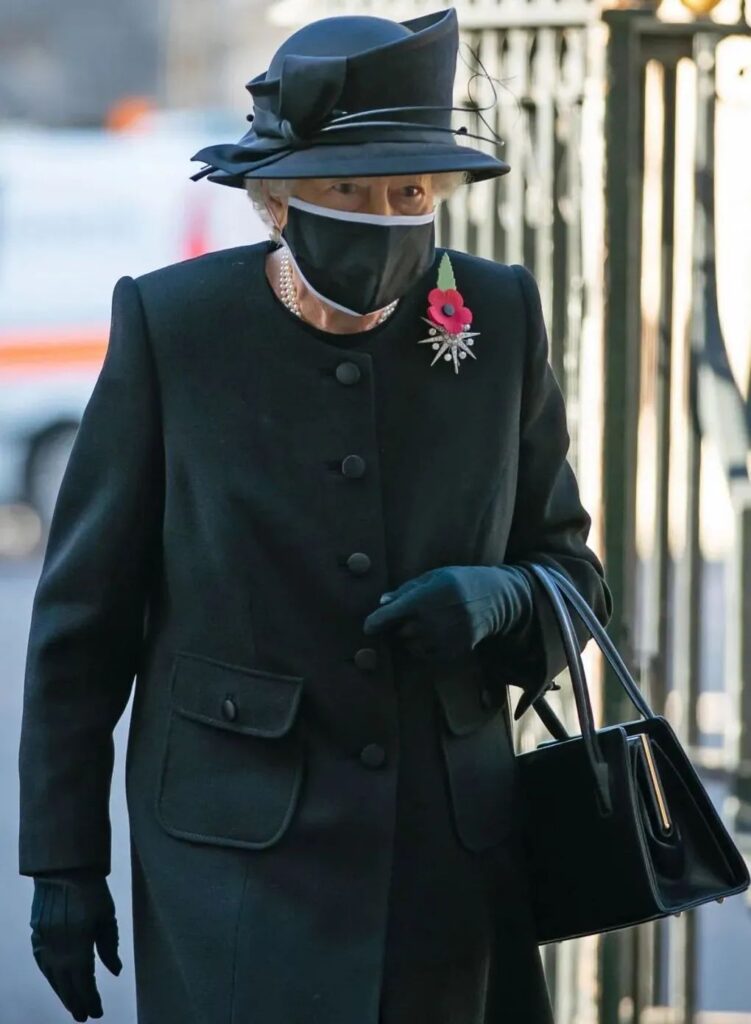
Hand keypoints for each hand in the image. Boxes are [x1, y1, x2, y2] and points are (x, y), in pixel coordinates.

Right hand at [30, 870, 121, 1021]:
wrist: (63, 867)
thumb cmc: (91, 889)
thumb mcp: (107, 916)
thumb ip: (109, 946)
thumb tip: (116, 971)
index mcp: (78, 945)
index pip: (84, 981)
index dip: (91, 999)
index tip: (97, 1013)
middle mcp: (58, 948)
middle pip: (67, 983)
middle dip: (76, 1002)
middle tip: (84, 1017)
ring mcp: (44, 942)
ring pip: (52, 976)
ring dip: (62, 992)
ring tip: (72, 1004)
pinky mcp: (37, 933)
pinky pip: (41, 962)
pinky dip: (49, 975)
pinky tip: (55, 980)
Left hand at [362, 564, 534, 661]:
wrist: (494, 599)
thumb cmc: (459, 582)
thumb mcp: (434, 577)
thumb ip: (406, 590)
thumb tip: (382, 602)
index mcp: (425, 599)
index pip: (391, 615)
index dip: (375, 622)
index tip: (368, 627)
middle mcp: (432, 621)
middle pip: (399, 632)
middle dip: (399, 626)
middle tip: (412, 615)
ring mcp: (443, 639)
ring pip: (411, 645)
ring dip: (411, 637)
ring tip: (427, 623)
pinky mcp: (452, 652)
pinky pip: (426, 655)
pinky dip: (425, 647)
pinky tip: (437, 633)